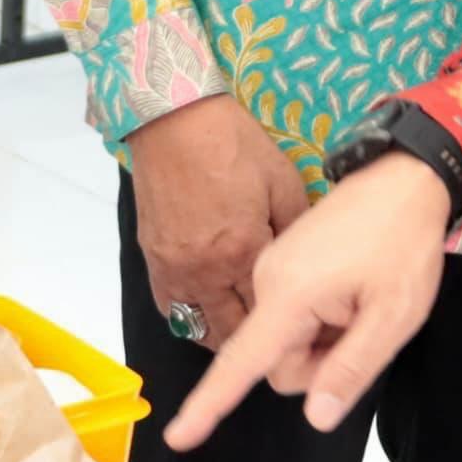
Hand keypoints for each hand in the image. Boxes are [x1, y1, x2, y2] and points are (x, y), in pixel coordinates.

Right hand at [126, 94, 307, 350]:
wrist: (176, 120)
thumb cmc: (233, 144)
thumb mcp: (283, 182)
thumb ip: (296, 230)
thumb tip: (308, 262)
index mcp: (244, 251)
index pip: (268, 313)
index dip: (287, 328)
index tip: (303, 333)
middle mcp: (206, 270)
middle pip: (232, 331)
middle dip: (256, 341)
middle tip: (278, 341)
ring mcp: (175, 268)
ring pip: (199, 328)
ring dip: (223, 335)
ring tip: (246, 332)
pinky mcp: (153, 260)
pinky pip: (170, 308)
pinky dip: (192, 317)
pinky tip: (210, 311)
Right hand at [164, 149, 448, 447]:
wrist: (404, 177)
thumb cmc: (404, 243)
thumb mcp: (394, 316)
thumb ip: (351, 369)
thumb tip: (316, 419)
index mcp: (288, 296)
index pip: (242, 364)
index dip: (211, 406)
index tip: (178, 438)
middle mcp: (265, 281)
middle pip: (277, 361)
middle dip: (318, 364)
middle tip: (364, 329)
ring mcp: (270, 269)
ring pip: (285, 341)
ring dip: (322, 340)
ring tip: (360, 304)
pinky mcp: (279, 264)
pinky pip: (289, 316)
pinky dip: (319, 320)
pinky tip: (349, 294)